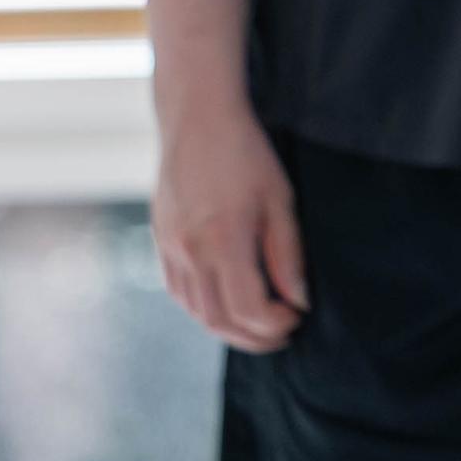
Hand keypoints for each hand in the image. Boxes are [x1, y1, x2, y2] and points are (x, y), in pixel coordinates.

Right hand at [152, 92, 308, 352]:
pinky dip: (205, 310)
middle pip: (218, 320)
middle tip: (285, 334)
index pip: (247, 309)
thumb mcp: (280, 200)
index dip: (275, 324)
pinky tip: (229, 305)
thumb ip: (288, 255)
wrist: (196, 122)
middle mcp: (189, 252)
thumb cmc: (246, 155)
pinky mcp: (160, 244)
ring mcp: (169, 249)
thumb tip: (298, 301)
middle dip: (255, 338)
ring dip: (229, 328)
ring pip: (196, 312)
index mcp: (223, 240)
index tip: (299, 316)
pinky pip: (180, 293)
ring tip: (262, 325)